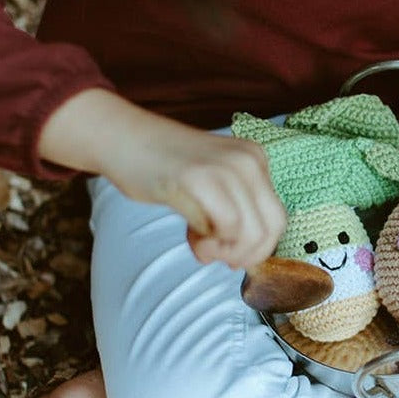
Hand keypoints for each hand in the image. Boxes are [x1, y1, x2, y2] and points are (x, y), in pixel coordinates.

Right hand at [39, 89, 287, 267]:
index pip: (277, 219)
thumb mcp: (213, 186)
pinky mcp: (200, 177)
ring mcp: (226, 167)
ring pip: (251, 232)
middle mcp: (248, 160)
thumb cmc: (162, 168)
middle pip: (271, 228)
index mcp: (255, 159)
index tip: (229, 254)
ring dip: (225, 252)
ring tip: (200, 246)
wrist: (121, 138)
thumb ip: (233, 212)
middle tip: (215, 254)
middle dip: (245, 255)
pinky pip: (227, 226)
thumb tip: (244, 259)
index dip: (257, 249)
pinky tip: (191, 237)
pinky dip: (210, 244)